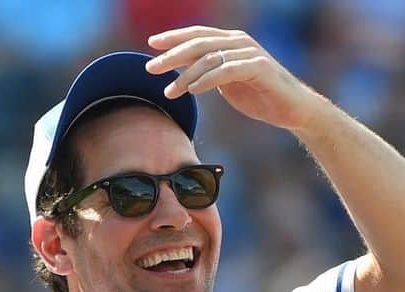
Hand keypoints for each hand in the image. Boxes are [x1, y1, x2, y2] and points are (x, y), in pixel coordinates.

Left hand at [146, 26, 323, 132]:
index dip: (174, 37)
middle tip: (151, 67)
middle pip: (200, 43)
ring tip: (168, 92)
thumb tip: (181, 73)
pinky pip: (227, 71)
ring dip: (186, 74)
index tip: (151, 43)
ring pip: (210, 57)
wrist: (290, 108)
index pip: (198, 34)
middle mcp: (239, 42)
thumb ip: (207, 72)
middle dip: (172, 54)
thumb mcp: (225, 81)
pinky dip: (207, 80)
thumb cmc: (256, 94)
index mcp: (230, 42)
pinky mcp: (259, 68)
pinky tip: (191, 90)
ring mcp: (250, 53)